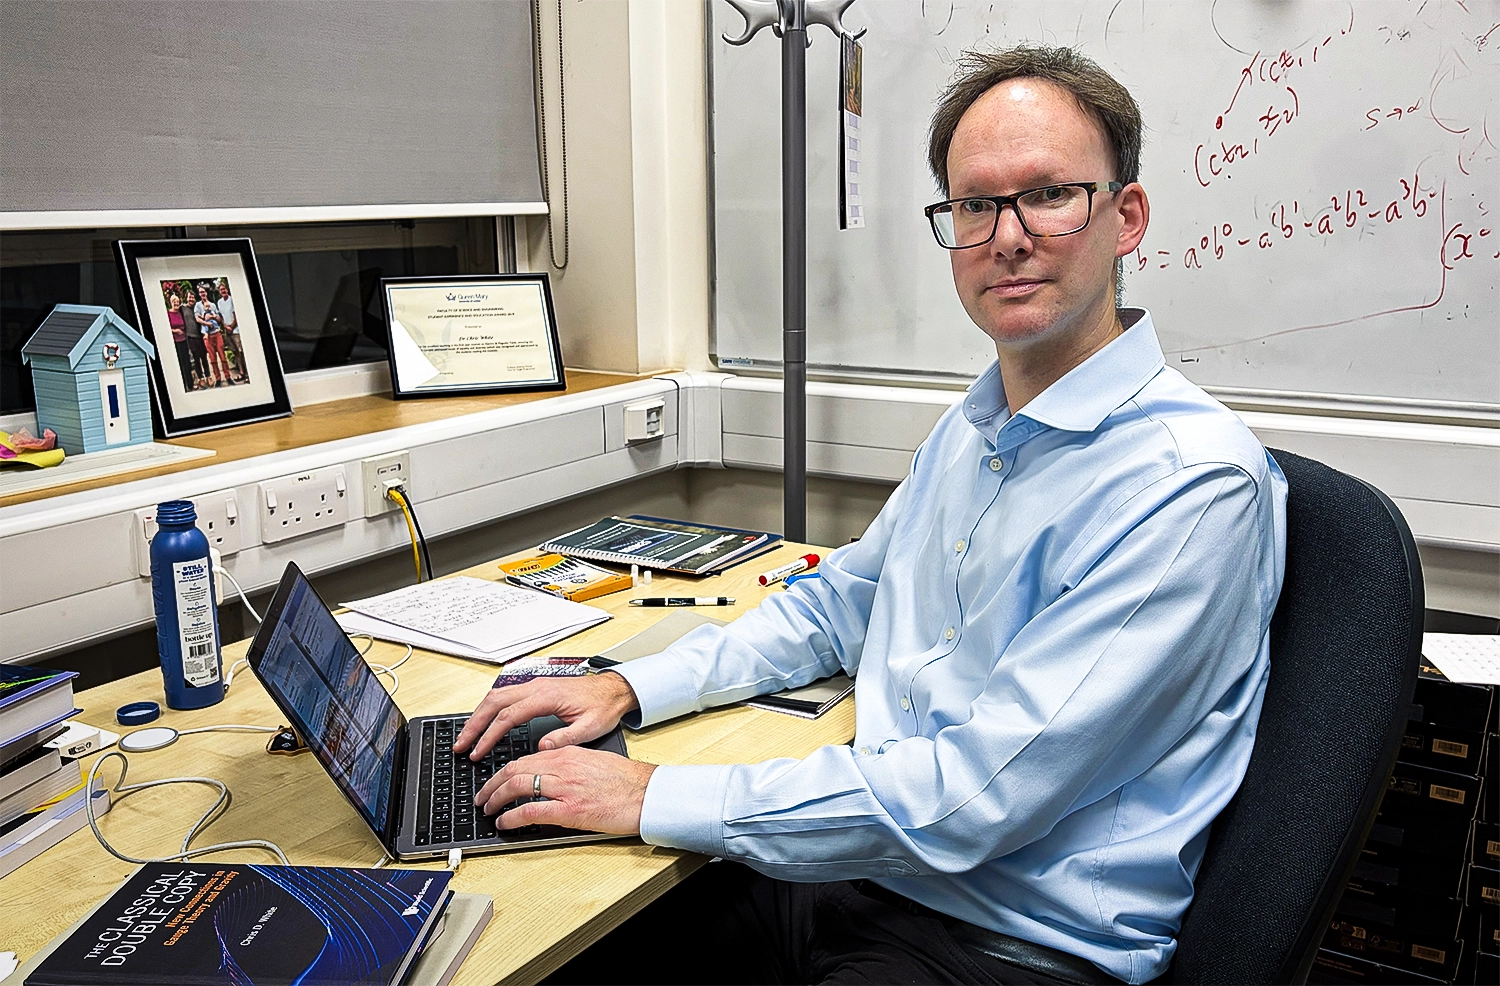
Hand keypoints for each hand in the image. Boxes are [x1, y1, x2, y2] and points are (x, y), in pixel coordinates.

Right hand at [452, 671, 639, 759]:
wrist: (614, 689)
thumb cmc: (603, 707)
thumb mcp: (591, 727)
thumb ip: (566, 738)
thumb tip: (541, 746)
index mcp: (546, 697)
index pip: (508, 716)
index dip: (490, 735)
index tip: (478, 752)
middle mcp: (536, 687)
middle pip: (494, 703)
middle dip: (474, 724)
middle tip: (461, 746)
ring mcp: (533, 686)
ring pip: (496, 697)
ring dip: (478, 716)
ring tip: (466, 737)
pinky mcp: (535, 688)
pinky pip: (504, 696)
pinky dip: (489, 709)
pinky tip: (484, 722)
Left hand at [477, 746, 656, 834]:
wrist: (646, 794)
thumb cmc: (626, 781)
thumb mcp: (594, 761)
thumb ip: (569, 762)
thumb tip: (549, 771)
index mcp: (568, 753)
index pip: (526, 758)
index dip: (504, 770)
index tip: (495, 780)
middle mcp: (563, 766)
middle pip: (514, 769)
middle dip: (492, 783)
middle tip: (482, 795)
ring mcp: (565, 788)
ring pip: (517, 786)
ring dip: (495, 798)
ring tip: (488, 809)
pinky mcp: (569, 810)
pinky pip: (530, 810)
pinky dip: (511, 816)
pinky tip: (504, 822)